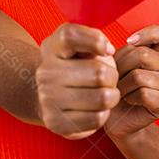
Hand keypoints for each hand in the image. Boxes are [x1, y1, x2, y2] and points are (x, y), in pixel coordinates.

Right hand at [35, 22, 120, 139]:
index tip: (108, 50)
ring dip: (111, 97)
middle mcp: (45, 72)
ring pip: (102, 98)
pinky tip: (94, 108)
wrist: (50, 98)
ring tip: (103, 94)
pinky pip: (97, 118)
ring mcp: (48, 98)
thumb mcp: (81, 47)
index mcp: (51, 48)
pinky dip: (103, 114)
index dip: (96, 40)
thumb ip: (93, 39)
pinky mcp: (56, 122)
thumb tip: (107, 51)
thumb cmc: (76, 68)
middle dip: (112, 77)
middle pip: (99, 73)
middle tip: (107, 80)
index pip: (71, 36)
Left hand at [104, 24, 158, 140]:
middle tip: (115, 78)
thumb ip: (126, 50)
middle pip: (142, 54)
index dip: (149, 33)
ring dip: (122, 85)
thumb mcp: (118, 64)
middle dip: (120, 66)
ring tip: (121, 91)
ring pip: (139, 76)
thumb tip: (130, 42)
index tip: (130, 42)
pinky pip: (143, 93)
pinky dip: (130, 98)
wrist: (118, 120)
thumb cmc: (116, 89)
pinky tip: (129, 101)